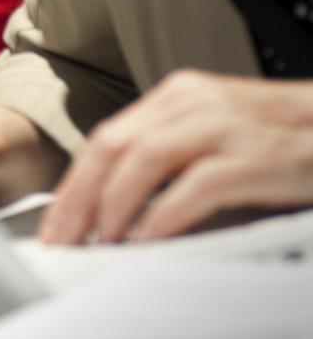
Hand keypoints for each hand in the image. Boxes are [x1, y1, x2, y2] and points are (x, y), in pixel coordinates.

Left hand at [38, 70, 312, 243]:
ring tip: (97, 243)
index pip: (107, 137)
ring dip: (112, 207)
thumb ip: (172, 156)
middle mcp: (192, 102)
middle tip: (62, 240)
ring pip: (143, 159)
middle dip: (78, 198)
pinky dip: (164, 216)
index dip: (75, 183)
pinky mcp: (253, 156)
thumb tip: (120, 204)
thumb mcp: (216, 133)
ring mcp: (222, 126)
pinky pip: (195, 187)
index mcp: (178, 95)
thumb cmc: (281, 137)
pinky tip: (147, 241)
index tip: (56, 222)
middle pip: (113, 145)